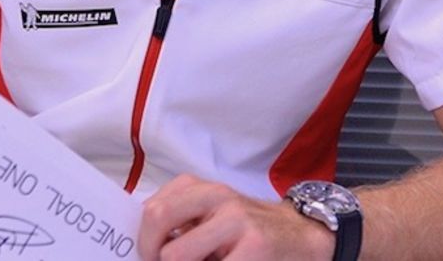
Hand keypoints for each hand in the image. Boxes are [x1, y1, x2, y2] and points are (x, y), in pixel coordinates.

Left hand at [138, 175, 332, 260]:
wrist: (300, 235)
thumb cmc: (247, 231)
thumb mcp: (213, 216)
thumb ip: (180, 222)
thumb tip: (142, 247)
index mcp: (202, 189)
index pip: (152, 209)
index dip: (144, 241)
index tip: (150, 256)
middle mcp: (218, 197)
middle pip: (157, 218)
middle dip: (153, 253)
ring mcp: (236, 222)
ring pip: (176, 255)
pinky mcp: (252, 249)